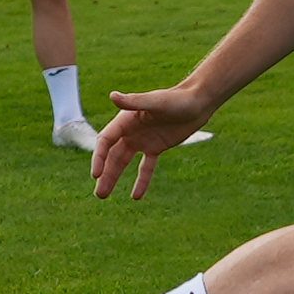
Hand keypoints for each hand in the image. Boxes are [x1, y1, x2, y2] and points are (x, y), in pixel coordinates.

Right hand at [92, 83, 216, 198]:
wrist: (197, 102)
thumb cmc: (176, 98)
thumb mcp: (156, 102)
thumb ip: (134, 101)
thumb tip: (112, 96)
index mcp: (126, 120)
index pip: (106, 141)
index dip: (99, 157)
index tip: (96, 174)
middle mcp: (130, 131)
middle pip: (112, 155)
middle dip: (105, 174)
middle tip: (99, 194)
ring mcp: (143, 140)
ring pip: (124, 162)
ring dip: (114, 178)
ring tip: (104, 195)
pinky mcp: (156, 148)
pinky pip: (146, 167)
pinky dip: (142, 181)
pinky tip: (136, 197)